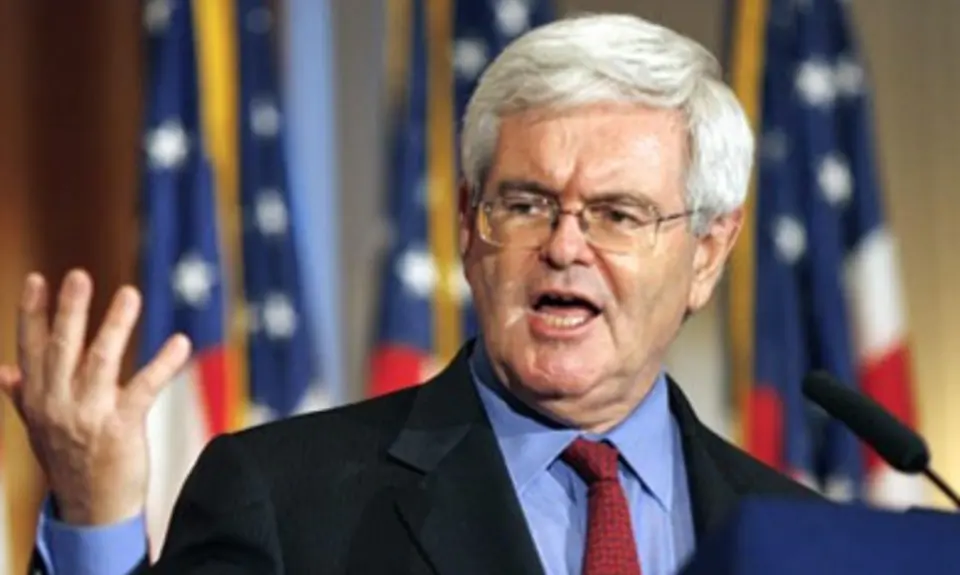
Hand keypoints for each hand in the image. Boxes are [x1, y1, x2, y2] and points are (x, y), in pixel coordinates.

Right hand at [0, 269, 190, 524]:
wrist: (91, 511)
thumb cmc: (70, 463)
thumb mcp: (38, 429)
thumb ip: (23, 396)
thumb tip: (3, 370)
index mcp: (37, 400)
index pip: (31, 349)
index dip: (33, 313)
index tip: (37, 279)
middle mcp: (58, 405)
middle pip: (62, 349)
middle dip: (69, 311)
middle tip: (78, 276)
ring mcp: (89, 416)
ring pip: (100, 361)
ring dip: (115, 326)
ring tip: (130, 294)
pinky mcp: (121, 428)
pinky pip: (144, 388)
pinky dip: (163, 363)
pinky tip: (180, 342)